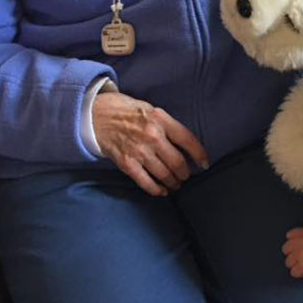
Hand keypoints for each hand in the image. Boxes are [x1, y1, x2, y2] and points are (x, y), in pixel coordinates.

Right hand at [93, 91, 208, 196]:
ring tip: (176, 184)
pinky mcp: (127, 163)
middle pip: (177, 161)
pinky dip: (156, 190)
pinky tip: (162, 191)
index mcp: (161, 120)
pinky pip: (146, 182)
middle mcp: (153, 136)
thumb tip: (186, 145)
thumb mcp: (153, 111)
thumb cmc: (130, 112)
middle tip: (186, 176)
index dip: (199, 154)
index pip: (187, 140)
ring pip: (164, 174)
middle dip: (185, 173)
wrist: (98, 115)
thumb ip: (169, 126)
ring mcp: (139, 151)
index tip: (205, 164)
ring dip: (173, 183)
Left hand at [282, 223, 302, 277]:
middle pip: (286, 250)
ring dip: (295, 264)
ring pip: (288, 262)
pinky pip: (294, 272)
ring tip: (302, 266)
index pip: (289, 236)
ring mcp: (299, 256)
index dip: (294, 241)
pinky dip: (299, 273)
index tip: (298, 245)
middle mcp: (298, 243)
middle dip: (292, 253)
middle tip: (299, 257)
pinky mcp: (302, 267)